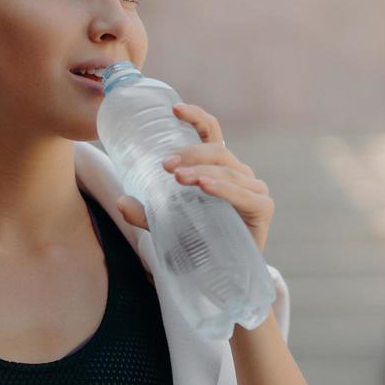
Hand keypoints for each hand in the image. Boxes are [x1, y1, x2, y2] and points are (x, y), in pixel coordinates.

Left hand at [115, 102, 273, 254]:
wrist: (226, 275)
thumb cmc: (201, 241)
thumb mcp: (167, 225)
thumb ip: (146, 214)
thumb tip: (121, 202)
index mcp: (218, 168)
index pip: (211, 133)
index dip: (196, 117)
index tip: (174, 109)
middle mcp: (238, 173)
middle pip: (217, 151)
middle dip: (190, 154)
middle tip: (165, 166)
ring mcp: (254, 189)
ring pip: (227, 171)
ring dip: (201, 171)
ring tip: (179, 178)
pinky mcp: (262, 208)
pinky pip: (243, 193)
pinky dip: (224, 188)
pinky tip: (206, 185)